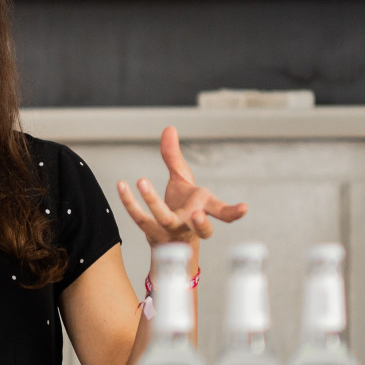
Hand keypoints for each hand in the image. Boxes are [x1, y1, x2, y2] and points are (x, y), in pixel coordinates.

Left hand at [116, 126, 247, 244]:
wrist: (166, 237)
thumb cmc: (180, 207)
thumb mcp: (180, 180)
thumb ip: (173, 157)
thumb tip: (168, 127)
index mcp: (203, 210)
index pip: (222, 213)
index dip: (234, 212)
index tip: (244, 208)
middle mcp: (191, 225)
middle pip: (199, 228)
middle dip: (201, 224)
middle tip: (198, 213)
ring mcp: (171, 232)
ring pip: (165, 220)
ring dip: (154, 202)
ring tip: (142, 180)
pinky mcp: (151, 234)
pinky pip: (139, 219)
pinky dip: (129, 202)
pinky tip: (121, 185)